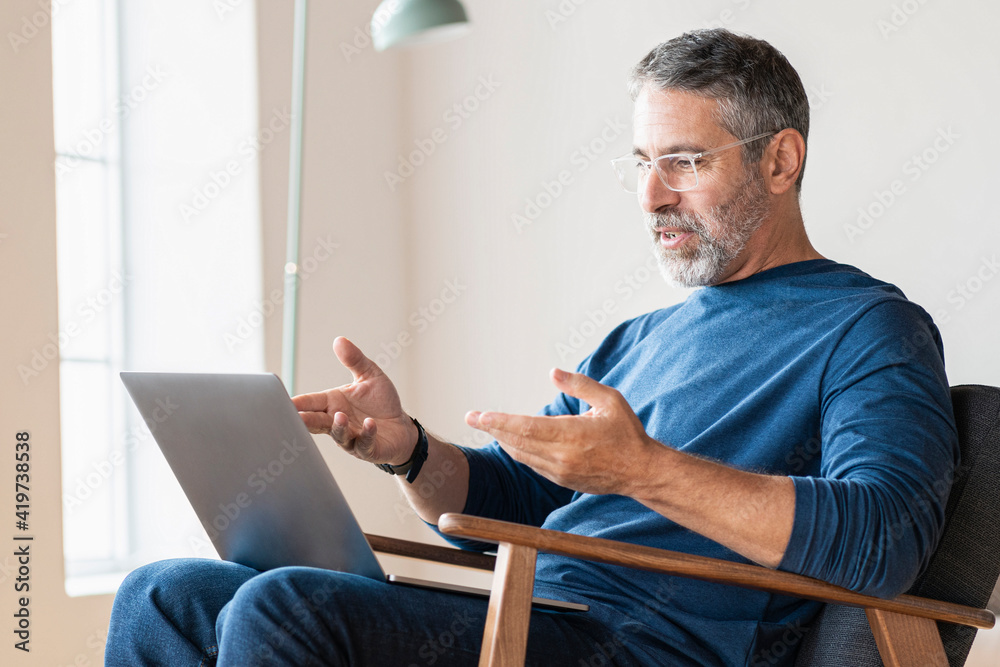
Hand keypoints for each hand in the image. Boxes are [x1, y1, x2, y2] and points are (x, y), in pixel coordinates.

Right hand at [292, 337, 417, 464]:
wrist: (402, 427)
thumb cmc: (381, 402)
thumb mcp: (369, 376)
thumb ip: (355, 360)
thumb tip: (340, 340)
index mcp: (333, 402)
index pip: (310, 402)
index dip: (297, 403)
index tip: (283, 402)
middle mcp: (337, 421)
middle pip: (316, 422)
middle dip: (306, 420)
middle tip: (297, 417)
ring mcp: (351, 437)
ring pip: (339, 435)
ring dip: (339, 427)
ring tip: (340, 417)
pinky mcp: (368, 448)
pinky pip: (364, 443)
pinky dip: (366, 434)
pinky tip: (370, 424)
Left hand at [465, 368, 657, 495]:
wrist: (641, 472)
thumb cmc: (627, 433)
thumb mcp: (609, 400)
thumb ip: (580, 385)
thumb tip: (553, 373)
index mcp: (572, 435)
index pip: (525, 428)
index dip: (499, 421)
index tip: (479, 416)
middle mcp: (562, 456)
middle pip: (516, 442)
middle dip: (491, 429)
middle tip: (471, 418)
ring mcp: (560, 472)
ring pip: (522, 455)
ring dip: (503, 440)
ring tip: (488, 426)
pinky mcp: (562, 480)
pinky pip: (532, 464)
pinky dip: (518, 451)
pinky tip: (511, 441)